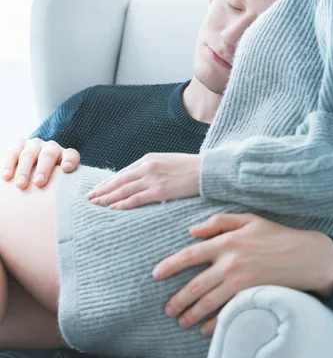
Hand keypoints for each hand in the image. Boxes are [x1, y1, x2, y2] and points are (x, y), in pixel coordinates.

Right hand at [3, 137, 79, 188]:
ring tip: (20, 185)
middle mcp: (51, 147)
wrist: (36, 167)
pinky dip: (9, 165)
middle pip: (49, 155)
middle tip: (39, 183)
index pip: (71, 156)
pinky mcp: (20, 145)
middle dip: (43, 169)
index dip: (70, 161)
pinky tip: (6, 177)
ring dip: (24, 169)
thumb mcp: (60, 182)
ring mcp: (35, 145)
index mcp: (65, 156)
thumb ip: (65, 188)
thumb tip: (71, 205)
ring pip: (29, 154)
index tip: (66, 169)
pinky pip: (14, 153)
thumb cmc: (51, 181)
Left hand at [86, 153, 202, 208]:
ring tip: (95, 204)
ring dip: (108, 197)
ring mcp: (153, 178)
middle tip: (89, 198)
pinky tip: (113, 208)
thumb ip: (153, 170)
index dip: (108, 182)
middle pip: (119, 180)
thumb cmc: (190, 168)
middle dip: (102, 190)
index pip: (123, 173)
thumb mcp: (167, 163)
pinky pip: (136, 198)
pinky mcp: (161, 190)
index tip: (97, 189)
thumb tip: (141, 181)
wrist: (208, 170)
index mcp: (149, 159)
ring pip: (124, 189)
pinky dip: (123, 203)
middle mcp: (148, 167)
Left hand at [152, 213, 332, 336]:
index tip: (156, 274)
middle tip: (168, 309)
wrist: (305, 255)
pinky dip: (214, 323)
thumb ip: (217, 222)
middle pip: (196, 285)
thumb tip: (191, 231)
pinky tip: (205, 328)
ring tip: (181, 321)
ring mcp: (240, 282)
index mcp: (226, 241)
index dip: (170, 266)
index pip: (190, 255)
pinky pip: (228, 313)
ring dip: (192, 314)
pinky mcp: (251, 295)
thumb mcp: (247, 218)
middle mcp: (230, 263)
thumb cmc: (275, 234)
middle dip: (179, 299)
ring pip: (208, 302)